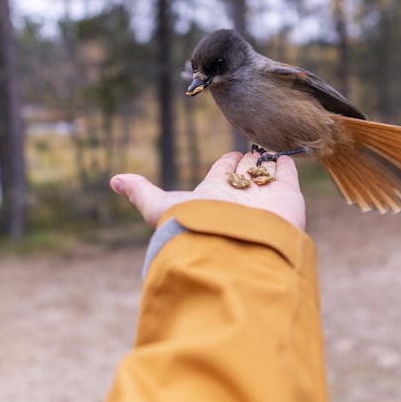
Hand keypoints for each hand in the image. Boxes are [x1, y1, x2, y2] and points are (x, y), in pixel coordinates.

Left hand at [110, 151, 305, 230]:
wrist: (237, 249)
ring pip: (264, 173)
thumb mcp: (161, 207)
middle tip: (249, 152)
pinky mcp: (287, 197)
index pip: (221, 173)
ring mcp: (263, 197)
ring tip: (268, 152)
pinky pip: (286, 175)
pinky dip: (285, 164)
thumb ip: (141, 192)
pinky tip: (284, 156)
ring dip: (265, 162)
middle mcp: (238, 196)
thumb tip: (113, 180)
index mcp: (211, 196)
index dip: (225, 164)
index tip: (229, 156)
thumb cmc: (196, 229)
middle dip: (246, 163)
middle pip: (243, 173)